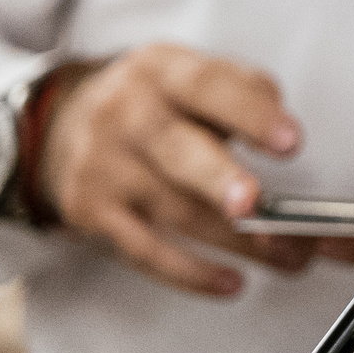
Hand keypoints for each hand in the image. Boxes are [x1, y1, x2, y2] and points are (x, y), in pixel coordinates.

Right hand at [39, 43, 310, 298]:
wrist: (63, 121)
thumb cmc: (151, 101)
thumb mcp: (191, 73)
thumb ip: (245, 91)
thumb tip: (281, 128)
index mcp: (161, 71)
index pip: (209, 87)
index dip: (251, 115)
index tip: (290, 142)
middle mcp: (127, 115)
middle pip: (178, 151)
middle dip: (219, 180)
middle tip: (256, 204)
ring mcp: (103, 166)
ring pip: (174, 212)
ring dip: (238, 241)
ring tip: (288, 254)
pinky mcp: (89, 212)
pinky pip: (145, 252)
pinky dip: (191, 273)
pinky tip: (231, 281)